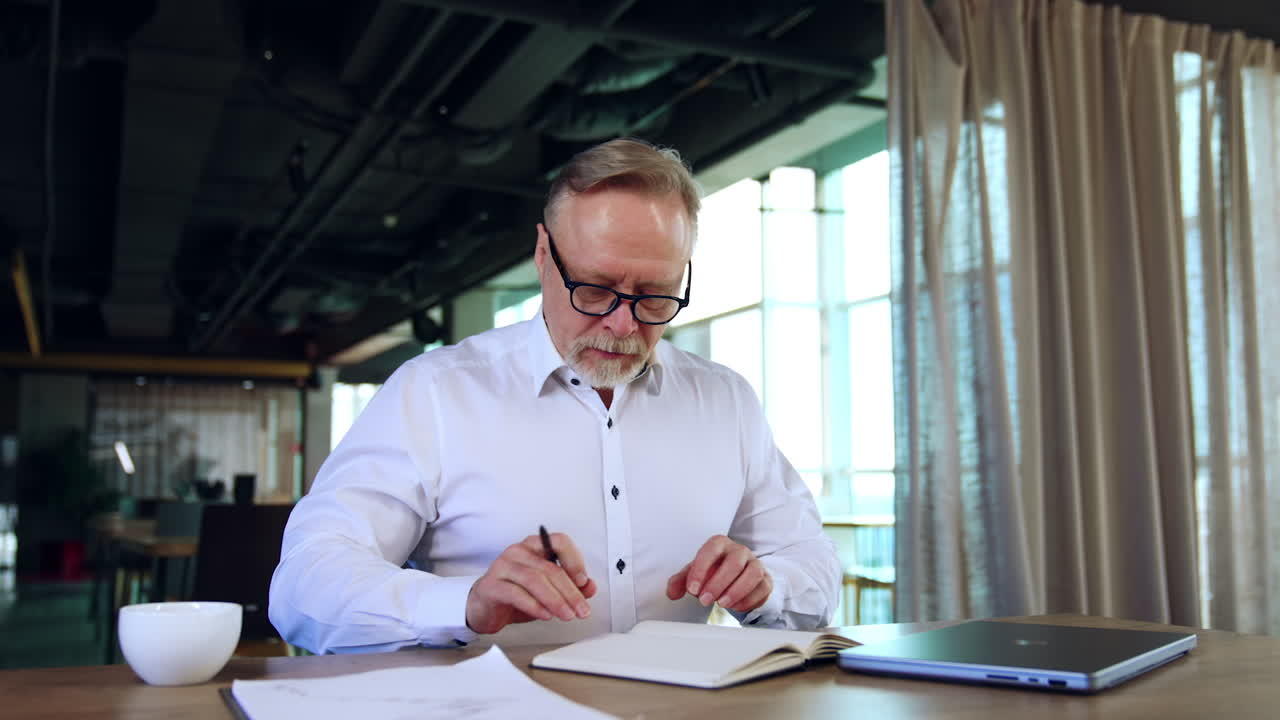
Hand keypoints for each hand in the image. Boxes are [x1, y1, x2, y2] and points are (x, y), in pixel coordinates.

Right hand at [465, 532, 596, 633]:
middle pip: (550, 567)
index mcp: (534, 546)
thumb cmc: (516, 594)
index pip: (559, 541)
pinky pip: (516, 594)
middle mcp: (518, 552)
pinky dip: (534, 606)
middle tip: (581, 609)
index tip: (584, 581)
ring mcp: (502, 566)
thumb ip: (570, 587)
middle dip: (570, 592)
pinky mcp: (491, 585)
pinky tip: (545, 615)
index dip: (575, 560)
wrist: (484, 608)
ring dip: (555, 600)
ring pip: (535, 580)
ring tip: (567, 615)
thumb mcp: (548, 591)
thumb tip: (590, 587)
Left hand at [665, 535, 771, 613]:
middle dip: (718, 583)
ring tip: (721, 604)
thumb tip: (671, 592)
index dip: (701, 569)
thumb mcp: (693, 575)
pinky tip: (735, 607)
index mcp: (720, 544)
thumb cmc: (711, 572)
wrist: (733, 578)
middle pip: (734, 562)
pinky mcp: (766, 579)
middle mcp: (740, 551)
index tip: (692, 589)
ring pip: (753, 573)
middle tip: (705, 600)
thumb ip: (680, 582)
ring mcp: (755, 564)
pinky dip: (749, 600)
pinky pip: (763, 588)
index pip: (711, 549)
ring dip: (736, 591)